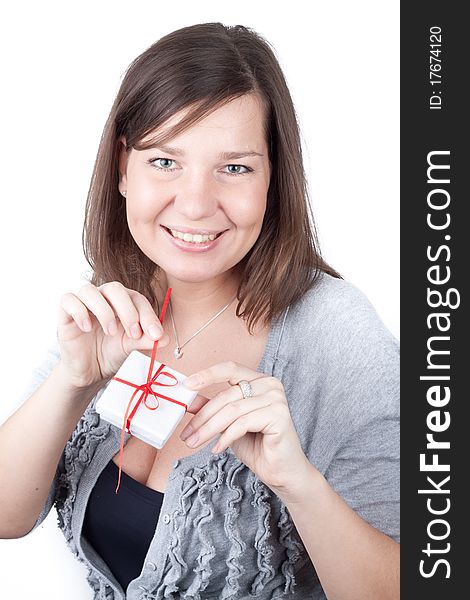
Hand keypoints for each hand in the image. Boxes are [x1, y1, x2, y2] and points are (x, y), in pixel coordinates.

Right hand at [57, 282, 169, 390]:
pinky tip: (87, 328)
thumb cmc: (111, 352)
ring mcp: (83, 302)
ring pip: (90, 290)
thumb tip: (165, 338)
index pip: (137, 298)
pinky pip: (68, 300)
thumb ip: (146, 340)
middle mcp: (103, 297)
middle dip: (127, 310)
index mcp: (123, 301)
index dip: (148, 315)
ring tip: (110, 332)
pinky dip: (79, 311)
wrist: (89, 370)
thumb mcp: (131, 347)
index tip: (156, 335)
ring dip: (104, 310)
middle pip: (114, 288)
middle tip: (134, 333)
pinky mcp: (65, 313)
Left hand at [180, 361, 311, 493]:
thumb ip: (212, 408)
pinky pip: (243, 423)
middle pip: (226, 395)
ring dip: (209, 429)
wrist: (281, 471)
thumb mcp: (228, 424)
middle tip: (186, 434)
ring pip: (232, 410)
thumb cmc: (257, 446)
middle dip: (202, 417)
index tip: (187, 384)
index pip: (230, 368)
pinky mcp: (279, 414)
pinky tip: (217, 449)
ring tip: (195, 443)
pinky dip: (225, 437)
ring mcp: (276, 397)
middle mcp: (269, 384)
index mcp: (258, 379)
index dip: (207, 374)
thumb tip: (189, 400)